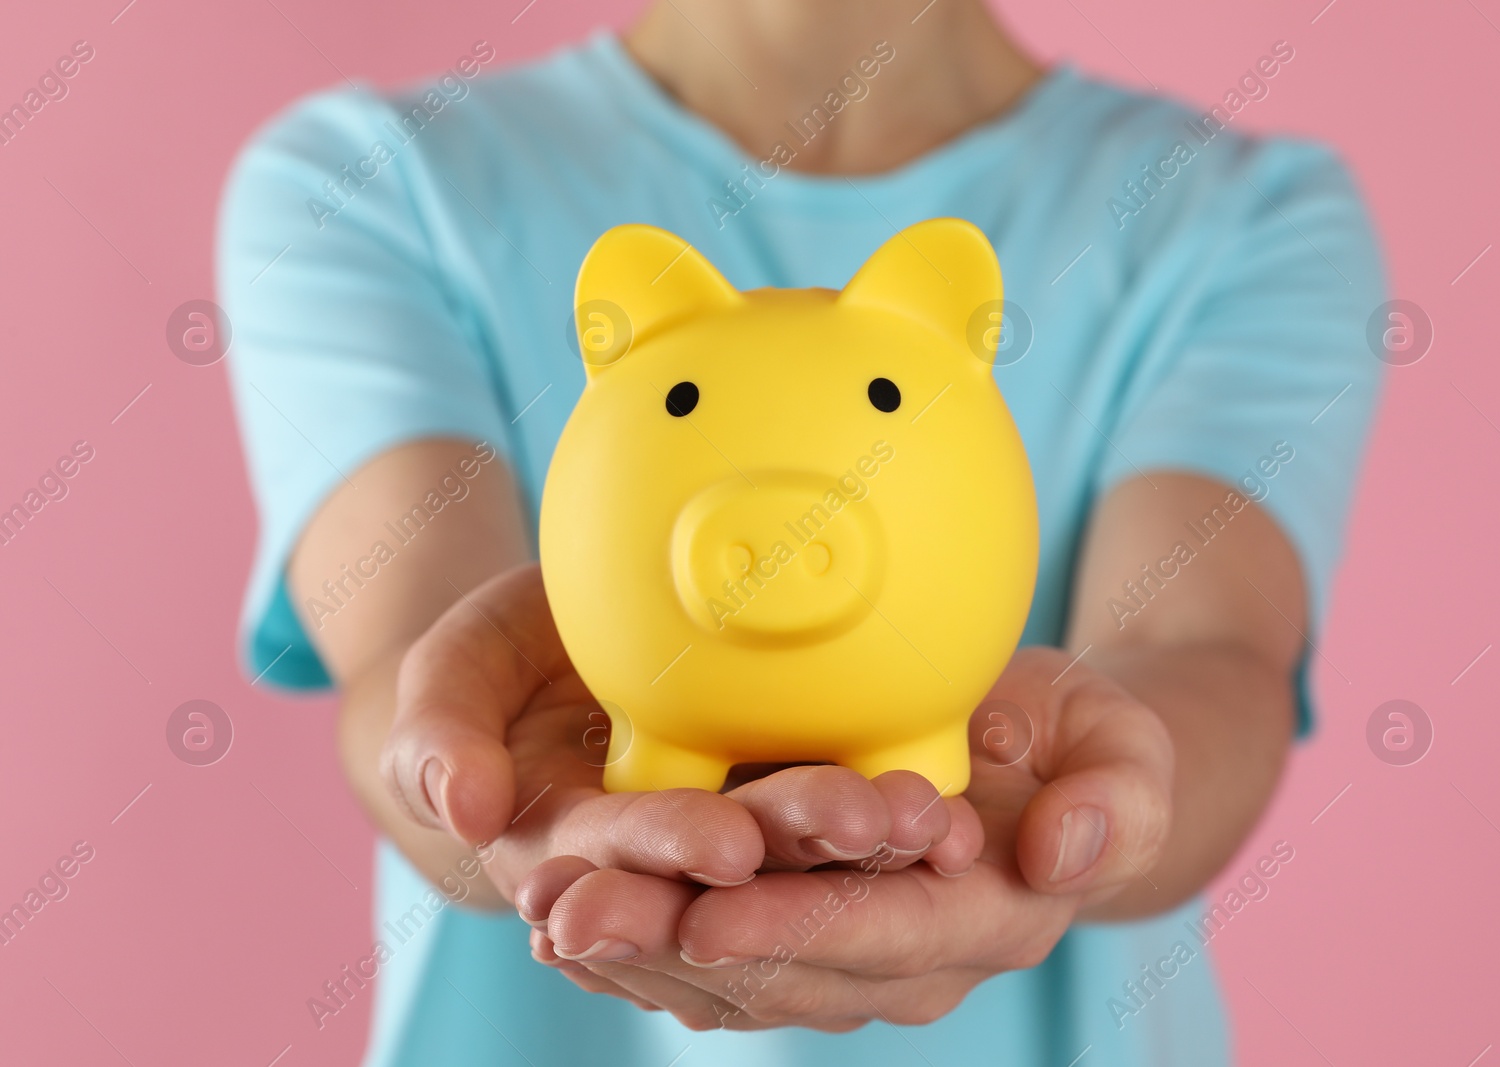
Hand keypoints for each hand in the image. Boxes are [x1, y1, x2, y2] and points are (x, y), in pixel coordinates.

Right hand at [378, 563, 976, 925]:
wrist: (555, 664)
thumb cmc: (498, 667)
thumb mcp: (454, 675)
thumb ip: (439, 733)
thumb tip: (466, 806)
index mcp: (566, 850)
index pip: (618, 863)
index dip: (669, 853)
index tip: (726, 841)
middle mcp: (656, 875)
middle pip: (729, 880)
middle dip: (795, 856)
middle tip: (866, 821)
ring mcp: (726, 855)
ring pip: (799, 875)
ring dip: (864, 858)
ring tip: (927, 821)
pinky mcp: (784, 824)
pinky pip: (843, 844)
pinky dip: (892, 836)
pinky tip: (952, 818)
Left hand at [517, 646, 1175, 1029]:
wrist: (1041, 770)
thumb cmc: (1075, 743)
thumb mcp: (1122, 747)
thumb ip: (1115, 799)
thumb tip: (1063, 849)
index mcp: (985, 920)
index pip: (880, 936)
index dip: (796, 930)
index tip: (713, 913)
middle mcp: (903, 966)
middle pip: (777, 970)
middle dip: (672, 947)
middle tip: (577, 912)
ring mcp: (840, 961)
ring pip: (722, 975)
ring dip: (629, 949)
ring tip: (545, 908)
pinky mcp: (788, 937)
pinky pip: (701, 957)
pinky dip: (631, 940)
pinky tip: (557, 908)